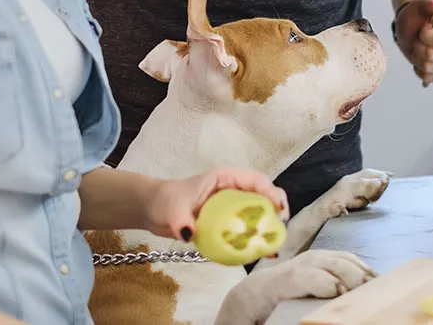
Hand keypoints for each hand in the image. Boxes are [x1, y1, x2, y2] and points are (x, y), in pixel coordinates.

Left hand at [144, 167, 288, 241]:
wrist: (154, 210)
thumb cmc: (165, 200)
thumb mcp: (172, 209)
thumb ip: (180, 219)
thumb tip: (190, 233)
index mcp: (225, 178)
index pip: (256, 180)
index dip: (271, 193)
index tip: (278, 211)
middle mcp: (233, 191)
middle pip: (264, 196)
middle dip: (276, 211)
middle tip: (279, 231)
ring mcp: (231, 207)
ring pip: (258, 213)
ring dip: (268, 228)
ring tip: (273, 247)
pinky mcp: (227, 222)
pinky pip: (246, 228)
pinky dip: (254, 239)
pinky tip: (258, 253)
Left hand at [393, 0, 432, 83]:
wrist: (415, 29)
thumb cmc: (417, 17)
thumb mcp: (417, 7)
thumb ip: (425, 4)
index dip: (424, 37)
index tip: (422, 30)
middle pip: (432, 56)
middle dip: (418, 48)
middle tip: (419, 40)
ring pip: (429, 69)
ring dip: (418, 59)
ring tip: (420, 48)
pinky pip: (430, 77)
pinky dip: (420, 70)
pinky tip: (422, 59)